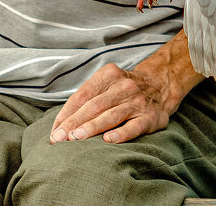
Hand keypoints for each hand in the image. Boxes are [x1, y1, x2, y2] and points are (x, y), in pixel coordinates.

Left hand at [49, 60, 188, 144]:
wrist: (162, 84)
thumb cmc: (124, 90)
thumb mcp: (107, 84)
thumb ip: (86, 99)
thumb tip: (60, 126)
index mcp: (109, 75)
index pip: (82, 95)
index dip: (66, 114)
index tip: (54, 132)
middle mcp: (123, 86)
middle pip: (94, 105)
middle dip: (74, 123)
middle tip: (59, 139)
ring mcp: (138, 101)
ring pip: (111, 115)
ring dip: (92, 127)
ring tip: (75, 139)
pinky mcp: (151, 117)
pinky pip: (134, 126)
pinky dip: (121, 133)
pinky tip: (108, 140)